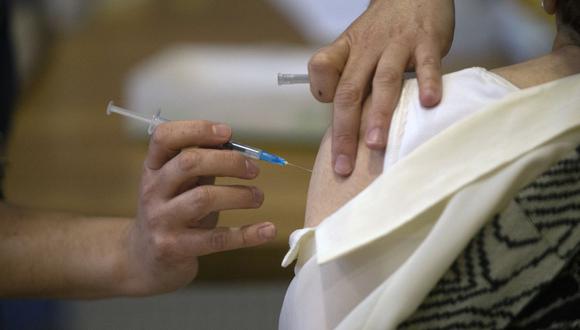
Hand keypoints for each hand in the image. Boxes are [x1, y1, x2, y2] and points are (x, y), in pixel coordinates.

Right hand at [122, 121, 275, 294]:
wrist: (144, 259)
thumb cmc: (171, 213)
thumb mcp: (179, 185)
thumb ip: (202, 165)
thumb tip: (239, 150)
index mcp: (154, 168)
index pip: (165, 137)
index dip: (197, 129)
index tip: (228, 132)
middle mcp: (153, 190)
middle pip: (189, 163)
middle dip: (228, 161)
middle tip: (253, 169)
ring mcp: (160, 220)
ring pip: (203, 199)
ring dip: (239, 194)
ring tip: (257, 196)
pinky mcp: (173, 248)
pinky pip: (216, 239)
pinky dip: (247, 234)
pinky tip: (267, 230)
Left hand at [308, 0, 454, 175]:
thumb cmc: (383, 32)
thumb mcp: (357, 48)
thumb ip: (350, 82)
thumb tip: (347, 127)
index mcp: (346, 52)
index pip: (321, 69)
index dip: (321, 92)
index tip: (330, 125)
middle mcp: (367, 50)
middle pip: (349, 92)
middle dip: (344, 132)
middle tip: (343, 166)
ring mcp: (397, 45)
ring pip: (384, 81)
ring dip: (379, 114)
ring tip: (375, 144)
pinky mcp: (426, 41)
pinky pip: (427, 63)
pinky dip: (428, 82)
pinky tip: (429, 104)